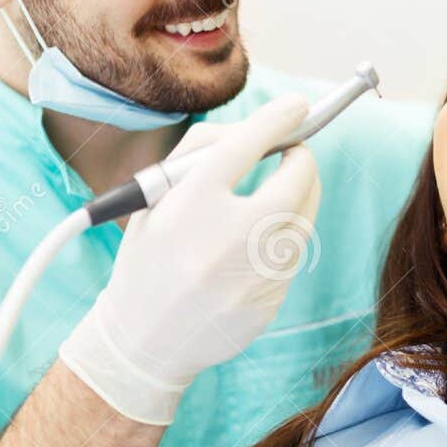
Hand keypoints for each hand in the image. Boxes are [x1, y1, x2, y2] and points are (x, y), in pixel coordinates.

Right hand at [60, 95, 321, 424]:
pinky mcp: (269, 301)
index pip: (245, 145)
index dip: (277, 119)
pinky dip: (283, 239)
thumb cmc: (149, 258)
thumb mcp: (153, 199)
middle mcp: (226, 239)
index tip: (296, 106)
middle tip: (294, 151)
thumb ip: (202, 155)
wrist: (143, 341)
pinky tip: (256, 245)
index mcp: (189, 206)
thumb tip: (260, 130)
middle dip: (301, 158)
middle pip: (295, 180)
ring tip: (275, 196)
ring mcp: (252, 276)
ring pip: (303, 217)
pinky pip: (292, 255)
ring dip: (298, 198)